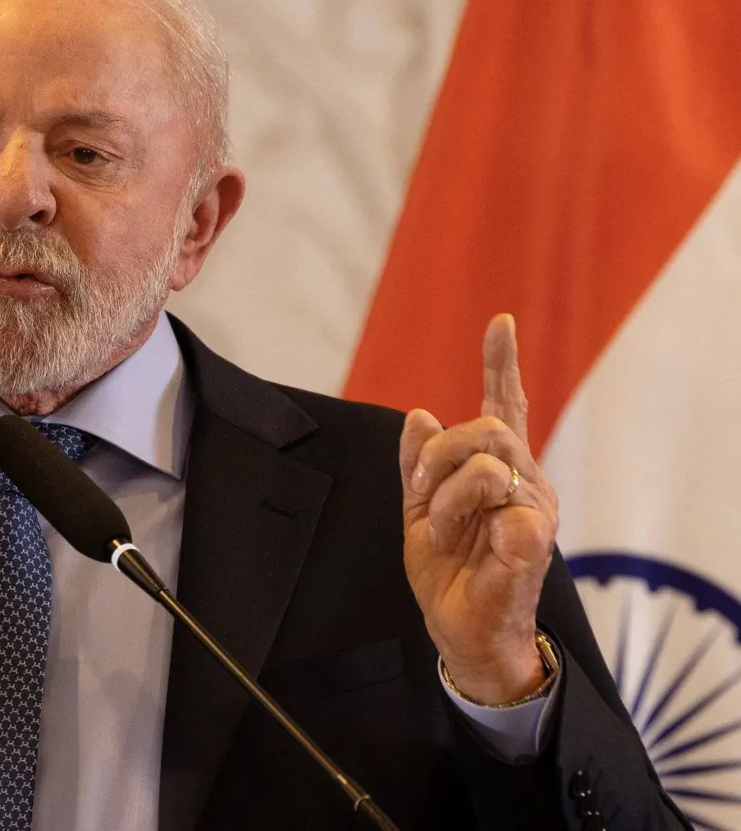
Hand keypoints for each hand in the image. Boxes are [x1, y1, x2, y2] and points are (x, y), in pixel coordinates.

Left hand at [399, 315, 558, 703]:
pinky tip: (463, 542)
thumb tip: (420, 413)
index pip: (506, 407)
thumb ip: (418, 463)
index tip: (500, 322)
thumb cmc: (448, 573)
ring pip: (484, 459)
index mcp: (500, 471)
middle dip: (439, 454)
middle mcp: (526, 481)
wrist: (461, 631)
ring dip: (445, 492)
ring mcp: (535, 507)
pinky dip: (457, 516)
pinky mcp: (535, 535)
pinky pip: (495, 500)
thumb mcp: (419, 509)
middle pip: (485, 426)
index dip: (501, 364)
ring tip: (440, 528)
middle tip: (421, 492)